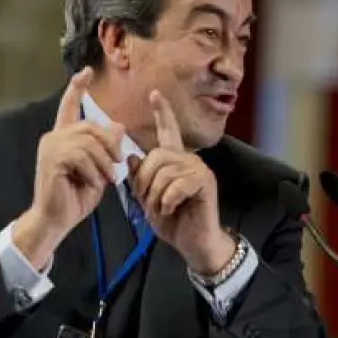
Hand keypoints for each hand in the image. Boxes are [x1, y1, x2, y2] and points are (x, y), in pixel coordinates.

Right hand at [13, 68, 124, 268]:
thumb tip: (119, 126)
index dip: (78, 88)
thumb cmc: (76, 196)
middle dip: (110, 145)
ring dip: (104, 163)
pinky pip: (83, 156)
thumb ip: (107, 148)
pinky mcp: (52, 158)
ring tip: (105, 180)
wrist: (56, 219)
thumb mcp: (99, 170)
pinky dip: (93, 172)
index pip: (70, 105)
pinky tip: (91, 183)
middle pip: (91, 125)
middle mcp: (55, 137)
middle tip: (117, 165)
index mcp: (64, 137)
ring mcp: (51, 146)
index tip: (86, 71)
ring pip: (90, 142)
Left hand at [129, 91, 235, 274]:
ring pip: (164, 172)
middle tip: (148, 203)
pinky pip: (176, 184)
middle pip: (156, 156)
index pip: (167, 131)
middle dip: (144, 182)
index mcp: (174, 161)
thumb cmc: (173, 221)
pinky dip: (167, 200)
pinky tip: (170, 208)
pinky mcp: (204, 182)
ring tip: (160, 209)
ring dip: (155, 195)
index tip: (154, 93)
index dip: (162, 112)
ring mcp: (198, 170)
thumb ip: (139, 179)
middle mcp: (188, 160)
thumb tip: (132, 156)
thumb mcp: (148, 200)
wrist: (194, 244)